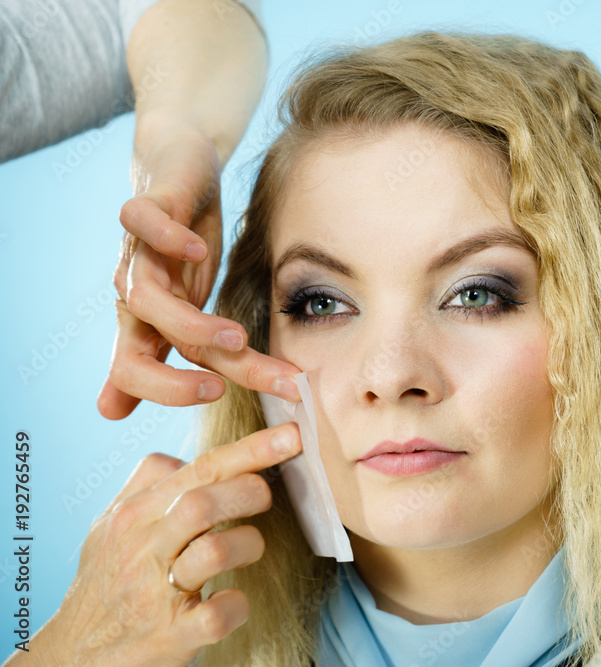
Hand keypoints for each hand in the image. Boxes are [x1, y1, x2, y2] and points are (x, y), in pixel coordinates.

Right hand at [31, 424, 301, 665]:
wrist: (73, 658)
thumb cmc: (105, 585)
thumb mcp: (111, 528)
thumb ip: (145, 487)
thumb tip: (184, 455)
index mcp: (134, 516)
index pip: (200, 468)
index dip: (251, 450)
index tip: (291, 436)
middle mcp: (142, 549)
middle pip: (204, 501)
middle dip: (249, 491)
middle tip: (266, 498)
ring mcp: (154, 594)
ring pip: (214, 551)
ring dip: (249, 543)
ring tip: (249, 549)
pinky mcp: (169, 637)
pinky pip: (218, 613)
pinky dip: (238, 604)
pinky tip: (234, 599)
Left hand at [97, 123, 300, 419]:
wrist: (180, 169)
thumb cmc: (184, 246)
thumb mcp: (184, 307)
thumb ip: (167, 358)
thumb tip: (108, 413)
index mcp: (143, 321)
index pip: (135, 372)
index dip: (169, 392)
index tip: (221, 395)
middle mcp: (134, 292)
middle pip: (135, 349)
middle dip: (174, 380)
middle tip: (220, 389)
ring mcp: (138, 250)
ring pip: (143, 296)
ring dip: (189, 323)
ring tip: (237, 335)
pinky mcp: (150, 204)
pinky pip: (141, 221)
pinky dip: (169, 240)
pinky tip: (201, 250)